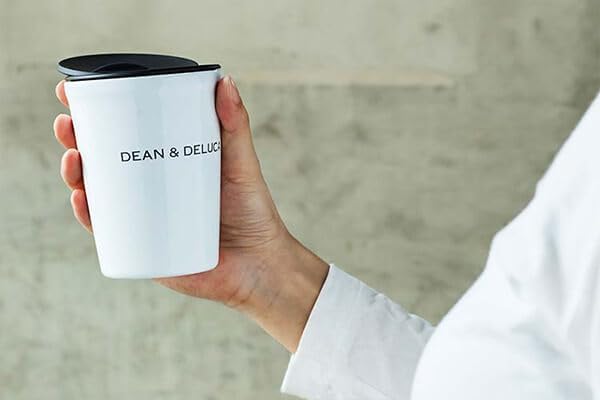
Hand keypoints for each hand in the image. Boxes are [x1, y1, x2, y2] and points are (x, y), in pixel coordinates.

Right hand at [53, 76, 328, 351]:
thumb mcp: (241, 162)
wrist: (260, 265)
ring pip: (98, 193)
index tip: (73, 90)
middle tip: (68, 123)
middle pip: (102, 160)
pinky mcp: (144, 248)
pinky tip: (83, 197)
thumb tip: (225, 80)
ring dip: (75, 173)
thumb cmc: (252, 212)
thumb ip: (235, 124)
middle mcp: (150, 189)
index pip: (123, 132)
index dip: (94, 113)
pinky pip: (108, 232)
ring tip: (74, 156)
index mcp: (166, 162)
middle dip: (76, 139)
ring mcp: (144, 218)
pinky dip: (90, 215)